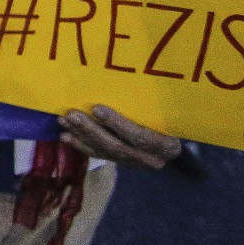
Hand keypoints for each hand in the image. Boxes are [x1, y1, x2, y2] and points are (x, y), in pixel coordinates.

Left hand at [59, 105, 182, 168]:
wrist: (180, 144)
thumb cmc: (175, 121)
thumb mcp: (170, 114)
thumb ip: (152, 108)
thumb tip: (131, 81)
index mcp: (165, 146)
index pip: (139, 137)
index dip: (116, 124)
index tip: (96, 108)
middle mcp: (150, 159)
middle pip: (117, 145)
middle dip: (91, 130)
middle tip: (71, 114)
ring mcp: (135, 163)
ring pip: (105, 151)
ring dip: (82, 136)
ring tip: (63, 121)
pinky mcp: (123, 163)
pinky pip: (100, 155)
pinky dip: (82, 146)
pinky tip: (66, 137)